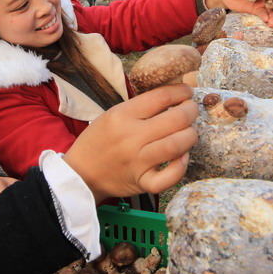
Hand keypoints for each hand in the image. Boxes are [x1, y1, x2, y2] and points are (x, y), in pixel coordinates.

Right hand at [64, 84, 197, 203]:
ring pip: (177, 145)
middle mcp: (131, 137)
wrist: (81, 174)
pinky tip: (181, 157)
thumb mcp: (112, 115)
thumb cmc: (99, 141)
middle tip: (191, 110)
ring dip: (190, 135)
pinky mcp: (143, 182)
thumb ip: (140, 107)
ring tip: (189, 131)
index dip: (180, 91)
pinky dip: (181, 166)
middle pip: (175, 119)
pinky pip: (170, 176)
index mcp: (122, 116)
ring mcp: (138, 161)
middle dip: (191, 111)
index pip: (160, 97)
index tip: (186, 92)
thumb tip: (173, 96)